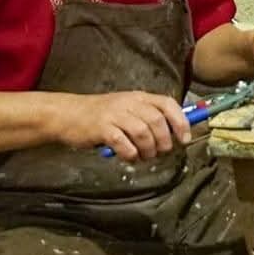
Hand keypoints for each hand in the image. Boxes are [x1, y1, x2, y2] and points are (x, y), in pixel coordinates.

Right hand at [57, 90, 190, 162]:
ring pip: (143, 132)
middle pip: (157, 121)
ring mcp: (115, 115)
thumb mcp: (128, 109)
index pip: (168, 104)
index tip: (185, 139)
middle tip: (161, 152)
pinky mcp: (102, 128)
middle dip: (164, 141)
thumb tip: (174, 133)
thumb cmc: (101, 114)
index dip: (181, 121)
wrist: (68, 114)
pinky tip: (130, 157)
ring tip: (146, 157)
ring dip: (149, 150)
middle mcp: (129, 103)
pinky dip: (131, 153)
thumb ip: (148, 118)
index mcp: (140, 97)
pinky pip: (123, 143)